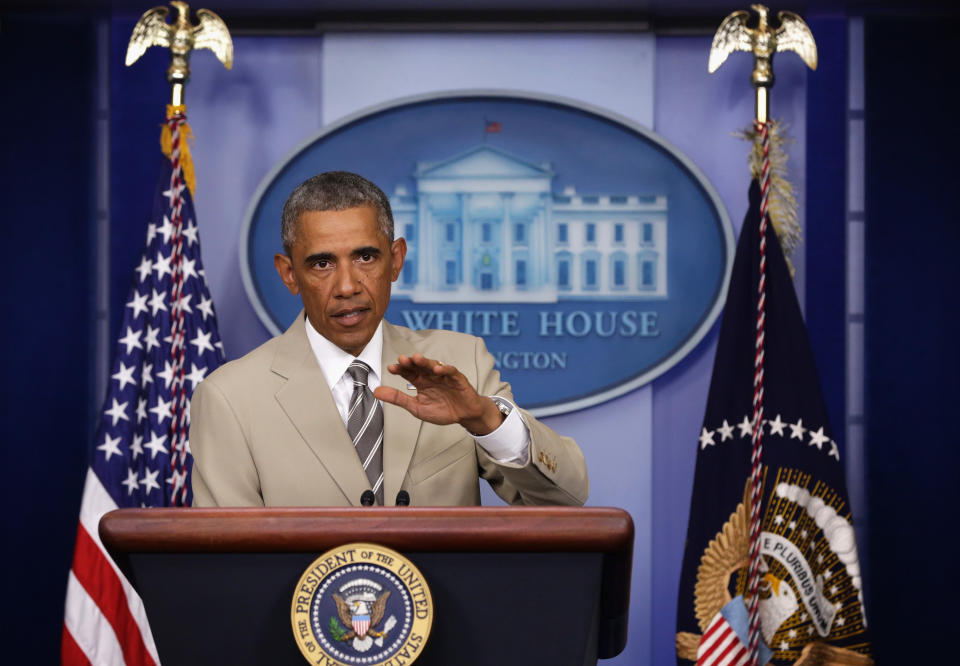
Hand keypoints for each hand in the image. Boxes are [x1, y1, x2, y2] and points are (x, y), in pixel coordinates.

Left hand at [373, 353, 504, 434]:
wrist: (464, 415)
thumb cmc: (442, 410)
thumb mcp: (417, 407)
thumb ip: (398, 398)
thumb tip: (376, 391)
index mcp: (421, 382)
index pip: (408, 372)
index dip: (400, 369)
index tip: (391, 368)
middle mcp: (431, 376)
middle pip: (419, 366)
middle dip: (411, 362)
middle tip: (401, 359)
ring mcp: (444, 376)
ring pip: (433, 365)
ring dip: (425, 362)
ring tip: (416, 359)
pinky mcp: (457, 379)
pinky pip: (450, 371)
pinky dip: (444, 370)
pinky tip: (436, 370)